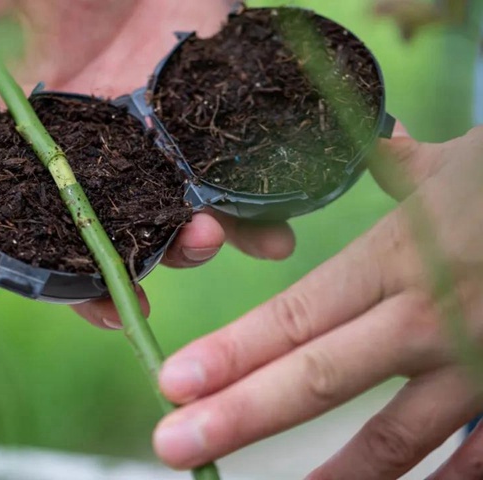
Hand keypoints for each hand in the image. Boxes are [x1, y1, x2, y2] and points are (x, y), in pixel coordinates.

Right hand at [0, 0, 295, 327]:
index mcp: (38, 130)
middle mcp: (92, 158)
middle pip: (84, 241)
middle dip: (96, 285)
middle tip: (111, 312)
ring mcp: (153, 157)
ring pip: (160, 227)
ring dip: (181, 250)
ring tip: (201, 240)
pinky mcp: (207, 145)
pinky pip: (228, 196)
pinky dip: (251, 222)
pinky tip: (270, 237)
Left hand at [153, 123, 482, 478]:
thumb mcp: (455, 165)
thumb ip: (397, 167)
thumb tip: (370, 145)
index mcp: (399, 259)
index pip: (295, 315)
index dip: (230, 352)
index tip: (173, 383)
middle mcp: (431, 317)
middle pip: (319, 377)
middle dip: (241, 415)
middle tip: (174, 446)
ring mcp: (482, 365)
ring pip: (394, 439)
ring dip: (328, 477)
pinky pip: (477, 459)